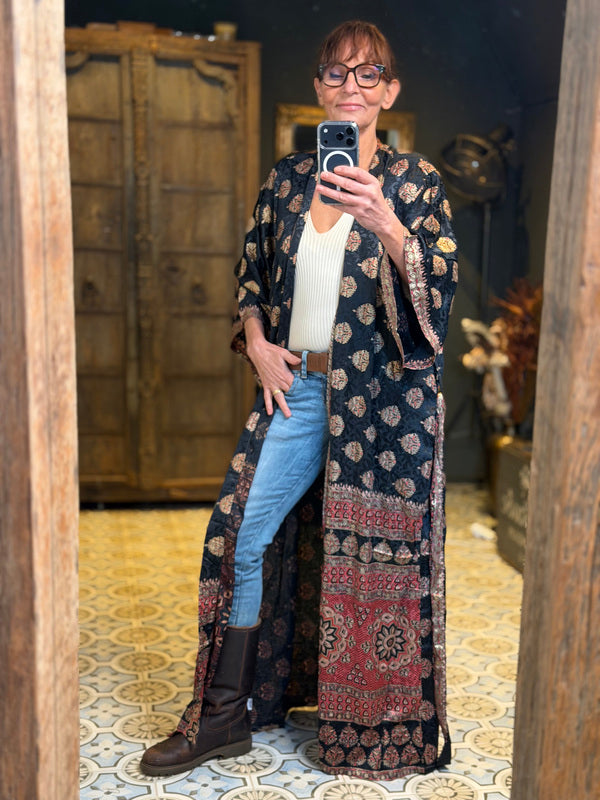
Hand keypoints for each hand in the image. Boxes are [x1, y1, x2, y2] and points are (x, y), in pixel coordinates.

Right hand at [245, 321, 300, 417]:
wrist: (257, 351)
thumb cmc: (271, 351)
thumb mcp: (284, 352)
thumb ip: (292, 358)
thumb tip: (300, 361)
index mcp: (284, 374)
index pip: (295, 384)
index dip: (301, 390)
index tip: (307, 395)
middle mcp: (278, 381)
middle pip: (289, 392)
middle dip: (296, 400)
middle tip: (303, 408)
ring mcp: (271, 384)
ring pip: (279, 397)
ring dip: (283, 406)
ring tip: (288, 415)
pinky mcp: (266, 384)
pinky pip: (266, 396)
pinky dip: (268, 404)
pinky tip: (270, 413)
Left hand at [317, 165, 408, 285]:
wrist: (383, 220)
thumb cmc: (375, 201)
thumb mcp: (373, 187)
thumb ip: (360, 181)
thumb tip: (341, 174)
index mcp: (373, 183)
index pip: (358, 173)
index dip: (346, 170)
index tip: (335, 168)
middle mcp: (369, 193)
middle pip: (348, 184)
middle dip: (333, 178)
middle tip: (323, 175)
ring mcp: (363, 204)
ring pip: (342, 196)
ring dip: (329, 191)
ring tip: (319, 187)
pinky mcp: (358, 213)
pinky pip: (342, 207)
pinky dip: (333, 203)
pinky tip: (325, 200)